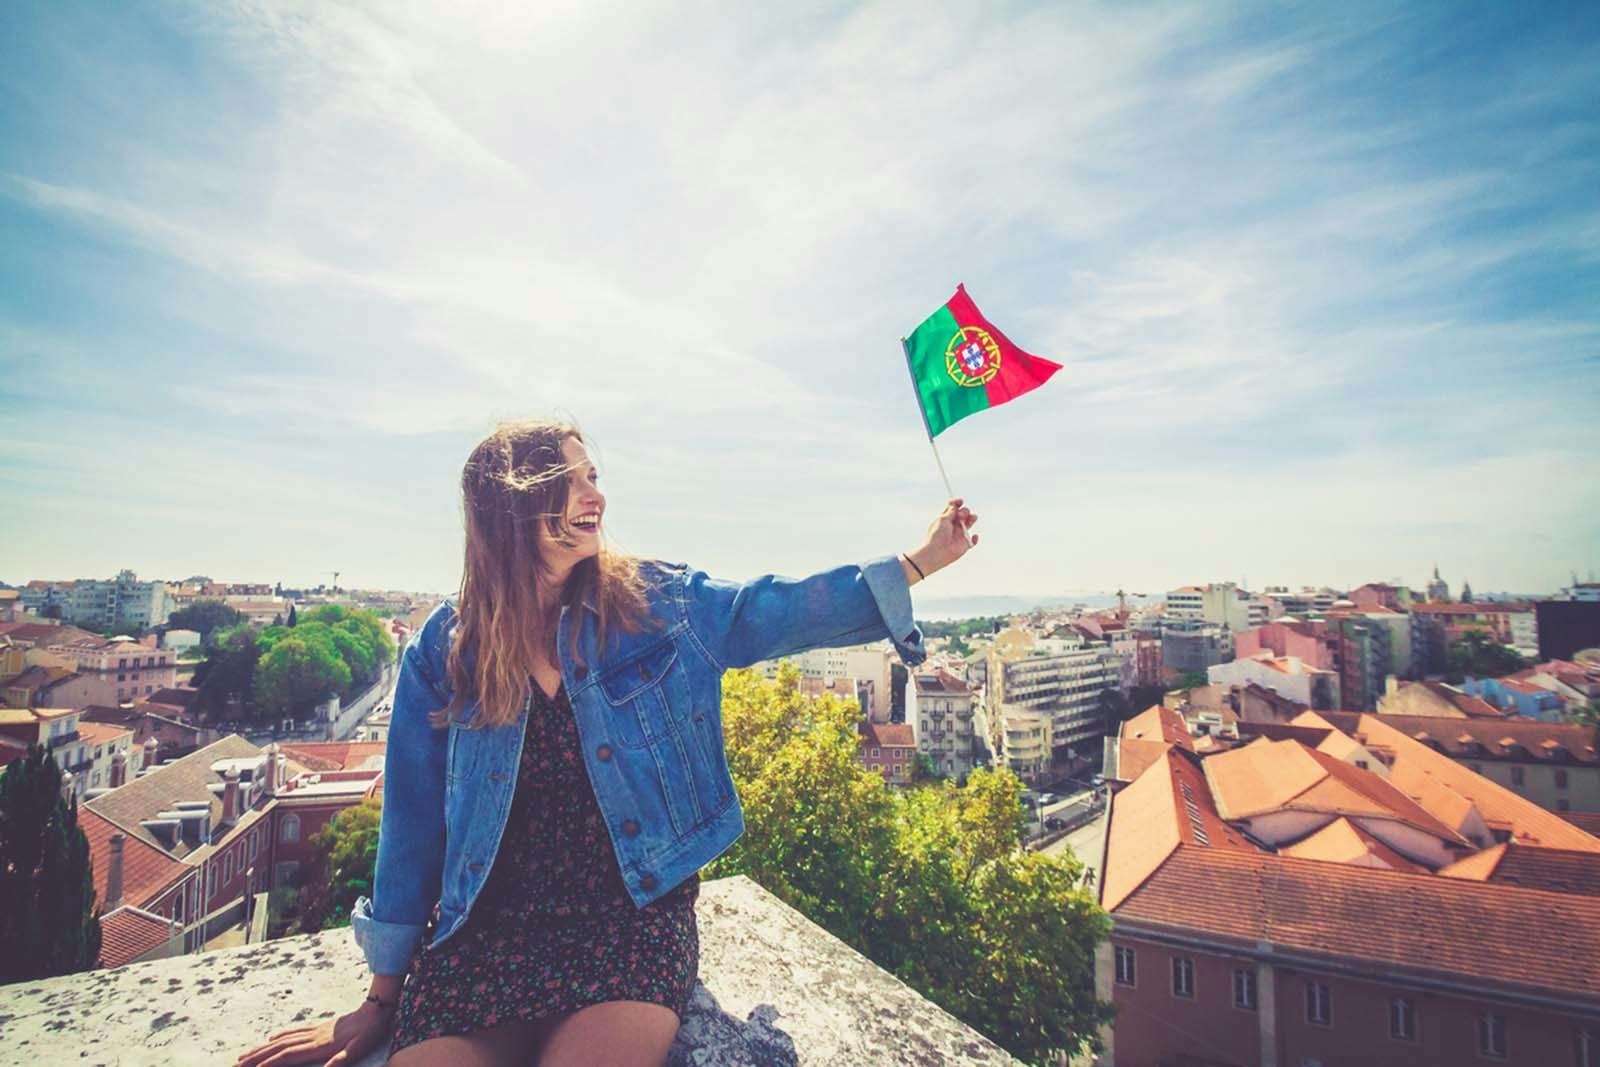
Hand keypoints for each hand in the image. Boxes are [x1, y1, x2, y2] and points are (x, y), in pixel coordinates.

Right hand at [233, 1001, 392, 1066]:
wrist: (376, 1011)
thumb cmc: (369, 1034)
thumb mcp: (358, 1050)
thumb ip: (340, 1060)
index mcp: (318, 1046)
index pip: (287, 1056)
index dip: (268, 1063)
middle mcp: (312, 1038)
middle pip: (277, 1048)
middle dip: (255, 1058)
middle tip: (234, 1064)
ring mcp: (314, 1031)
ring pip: (282, 1040)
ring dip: (261, 1048)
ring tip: (243, 1055)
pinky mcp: (320, 1027)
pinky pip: (294, 1032)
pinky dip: (280, 1037)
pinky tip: (271, 1038)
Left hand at [905, 498, 977, 582]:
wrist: (937, 552)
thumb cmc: (937, 535)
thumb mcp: (942, 519)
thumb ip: (951, 511)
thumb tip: (955, 505)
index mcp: (946, 519)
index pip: (953, 508)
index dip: (957, 503)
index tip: (960, 501)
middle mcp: (953, 525)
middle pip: (963, 513)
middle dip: (965, 511)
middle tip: (961, 516)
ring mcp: (960, 534)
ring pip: (970, 522)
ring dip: (972, 518)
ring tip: (971, 519)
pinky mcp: (965, 544)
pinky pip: (973, 540)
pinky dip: (975, 538)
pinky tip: (973, 536)